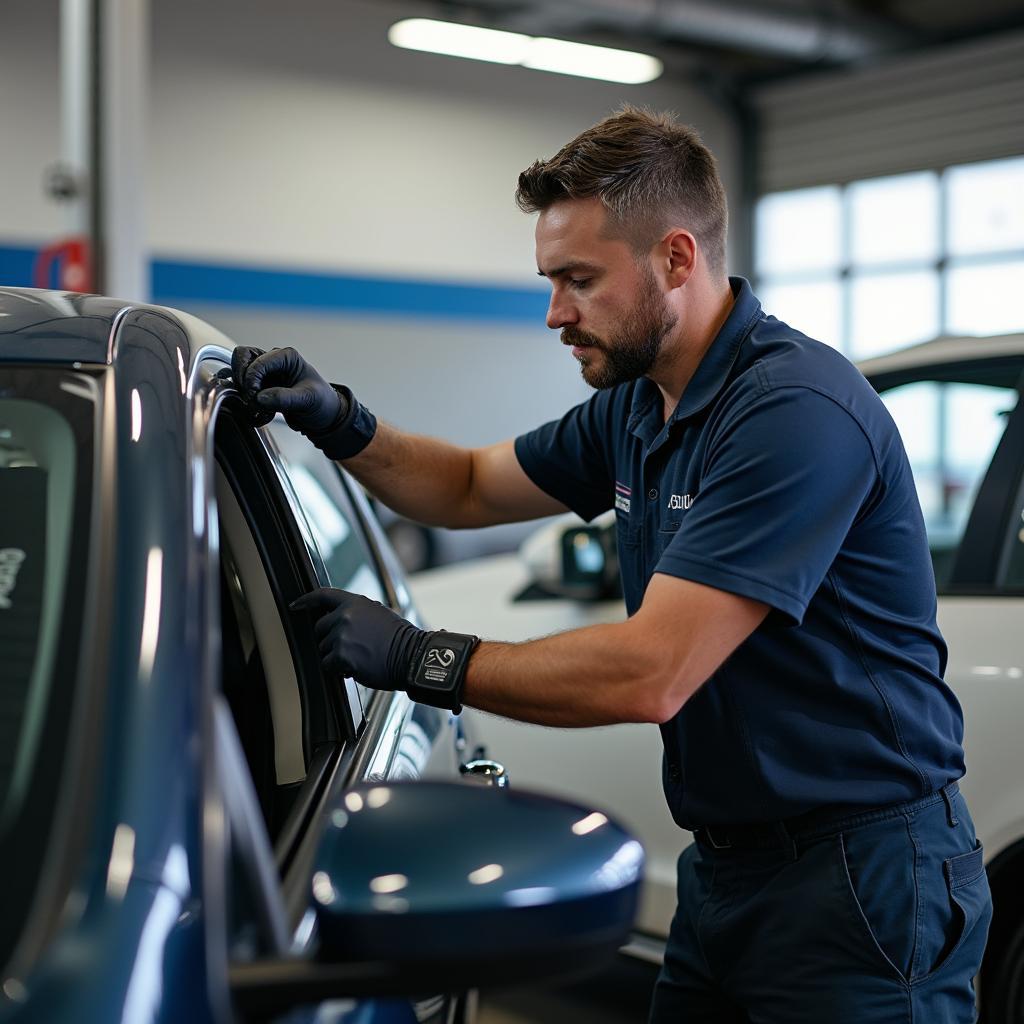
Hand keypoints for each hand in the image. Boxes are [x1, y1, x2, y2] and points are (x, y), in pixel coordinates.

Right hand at [231, 346, 345, 433]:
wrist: (324, 415)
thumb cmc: (322, 402)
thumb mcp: (308, 399)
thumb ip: (284, 398)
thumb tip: (260, 398)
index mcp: (287, 357)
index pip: (257, 360)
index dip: (252, 378)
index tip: (254, 396)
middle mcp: (274, 361)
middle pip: (242, 358)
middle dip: (242, 380)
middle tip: (250, 399)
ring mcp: (266, 374)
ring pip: (239, 373)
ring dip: (242, 391)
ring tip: (256, 408)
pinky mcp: (261, 387)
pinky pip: (244, 390)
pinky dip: (247, 402)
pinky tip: (260, 414)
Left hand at [290, 588, 425, 690]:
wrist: (410, 656)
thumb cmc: (399, 639)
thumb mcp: (378, 614)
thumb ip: (356, 613)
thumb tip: (339, 620)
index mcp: (355, 603)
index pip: (323, 595)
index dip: (306, 600)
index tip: (296, 605)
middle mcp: (345, 616)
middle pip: (320, 628)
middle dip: (330, 639)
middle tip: (351, 647)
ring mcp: (341, 635)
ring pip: (324, 649)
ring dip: (336, 656)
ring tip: (359, 656)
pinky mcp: (341, 655)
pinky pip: (328, 665)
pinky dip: (339, 669)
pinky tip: (356, 667)